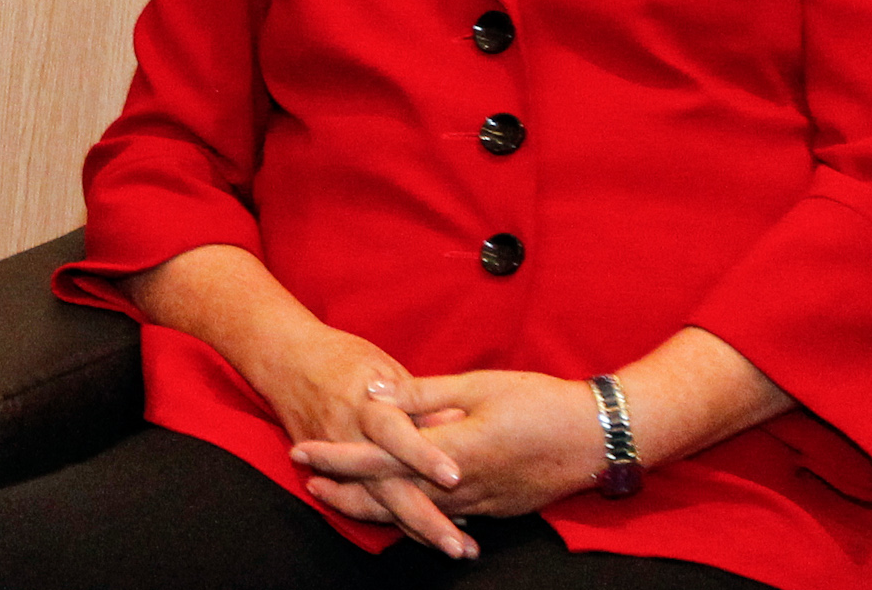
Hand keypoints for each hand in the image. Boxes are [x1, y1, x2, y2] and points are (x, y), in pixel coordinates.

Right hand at [121, 246, 476, 555]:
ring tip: (450, 549)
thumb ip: (417, 399)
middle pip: (386, 484)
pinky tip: (425, 530)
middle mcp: (347, 434)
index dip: (424, 455)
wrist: (281, 358)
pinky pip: (361, 499)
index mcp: (364, 403)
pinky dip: (393, 514)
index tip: (454, 477)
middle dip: (424, 518)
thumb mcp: (383, 367)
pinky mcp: (321, 469)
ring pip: (375, 502)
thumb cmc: (341, 358)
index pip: (395, 433)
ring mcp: (332, 457)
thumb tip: (461, 419)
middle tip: (459, 547)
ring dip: (414, 526)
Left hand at [299, 370, 605, 524]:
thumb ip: (422, 393)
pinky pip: (446, 516)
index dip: (338, 456)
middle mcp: (462, 484)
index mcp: (452, 448)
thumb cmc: (538, 401)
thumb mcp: (477, 385)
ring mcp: (482, 502)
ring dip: (376, 506)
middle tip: (309, 482)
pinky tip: (398, 506)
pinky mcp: (498, 509)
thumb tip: (373, 392)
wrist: (598, 438)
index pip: (380, 458)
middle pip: (390, 496)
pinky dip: (415, 513)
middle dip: (346, 492)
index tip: (304, 450)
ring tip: (340, 496)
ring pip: (416, 512)